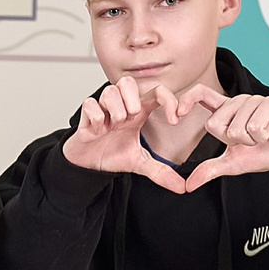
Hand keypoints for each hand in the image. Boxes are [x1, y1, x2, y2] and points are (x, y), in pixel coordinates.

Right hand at [59, 76, 187, 194]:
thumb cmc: (111, 155)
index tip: (174, 120)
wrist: (87, 165)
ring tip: (114, 125)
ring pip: (110, 91)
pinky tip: (98, 130)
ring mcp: (102, 110)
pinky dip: (96, 116)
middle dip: (133, 98)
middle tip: (132, 117)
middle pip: (128, 82)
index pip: (157, 93)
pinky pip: (90, 104)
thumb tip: (182, 187)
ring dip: (115, 108)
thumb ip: (161, 172)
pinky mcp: (85, 117)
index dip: (169, 100)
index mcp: (137, 113)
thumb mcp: (139, 163)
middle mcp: (121, 107)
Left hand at [178, 89, 268, 189]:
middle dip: (232, 142)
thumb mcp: (233, 164)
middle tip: (249, 141)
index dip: (187, 100)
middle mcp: (238, 102)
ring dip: (250, 141)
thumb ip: (210, 170)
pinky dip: (261, 136)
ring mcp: (255, 100)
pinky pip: (254, 124)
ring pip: (236, 127)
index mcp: (226, 111)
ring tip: (262, 137)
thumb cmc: (264, 154)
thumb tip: (188, 186)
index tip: (177, 115)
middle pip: (215, 123)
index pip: (200, 94)